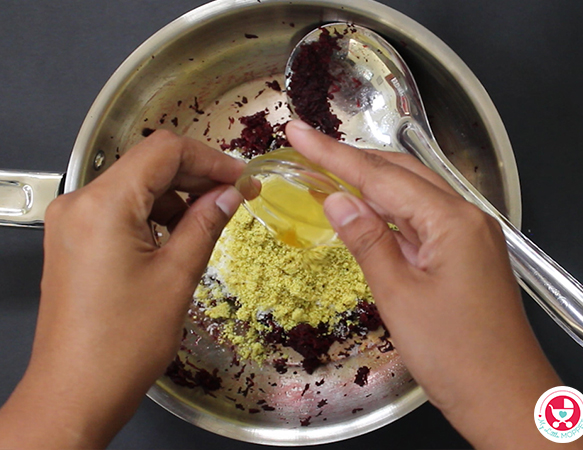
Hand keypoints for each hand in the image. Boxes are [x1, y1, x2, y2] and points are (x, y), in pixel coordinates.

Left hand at [0, 130, 243, 448]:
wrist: (75, 393)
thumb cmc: (126, 341)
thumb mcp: (177, 276)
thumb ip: (206, 223)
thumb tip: (231, 193)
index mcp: (104, 204)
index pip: (163, 152)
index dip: (211, 159)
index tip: (243, 180)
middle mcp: (80, 202)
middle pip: (147, 165)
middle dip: (196, 176)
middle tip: (237, 197)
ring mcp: (72, 221)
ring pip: (134, 187)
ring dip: (176, 196)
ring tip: (210, 219)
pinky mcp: (73, 240)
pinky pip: (119, 210)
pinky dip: (153, 215)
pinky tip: (178, 234)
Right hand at [286, 120, 582, 449]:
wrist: (505, 401)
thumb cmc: (453, 354)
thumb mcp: (399, 296)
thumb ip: (367, 240)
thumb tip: (335, 198)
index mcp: (452, 220)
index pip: (381, 176)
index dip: (333, 153)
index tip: (298, 130)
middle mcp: (466, 217)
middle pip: (401, 174)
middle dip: (353, 160)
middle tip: (309, 149)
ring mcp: (469, 235)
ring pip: (412, 196)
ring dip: (370, 185)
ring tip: (327, 174)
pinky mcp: (466, 255)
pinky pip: (421, 222)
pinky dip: (389, 214)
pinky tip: (365, 213)